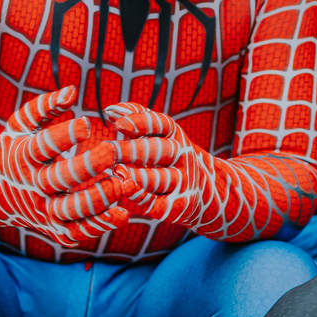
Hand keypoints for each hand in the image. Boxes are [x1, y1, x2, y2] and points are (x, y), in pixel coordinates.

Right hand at [0, 87, 129, 248]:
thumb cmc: (15, 150)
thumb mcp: (20, 124)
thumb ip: (44, 106)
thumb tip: (72, 90)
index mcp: (23, 156)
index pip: (43, 146)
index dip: (64, 135)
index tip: (86, 124)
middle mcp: (32, 186)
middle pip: (60, 179)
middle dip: (88, 166)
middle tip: (113, 150)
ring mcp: (43, 210)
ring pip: (71, 210)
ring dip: (98, 199)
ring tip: (121, 184)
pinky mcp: (54, 229)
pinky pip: (78, 231)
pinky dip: (100, 225)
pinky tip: (122, 212)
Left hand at [96, 103, 218, 230]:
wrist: (209, 191)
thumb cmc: (171, 158)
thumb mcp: (162, 135)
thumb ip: (137, 119)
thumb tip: (110, 110)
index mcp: (176, 136)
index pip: (161, 124)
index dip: (141, 122)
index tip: (118, 124)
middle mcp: (182, 157)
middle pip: (158, 151)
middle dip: (131, 150)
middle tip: (108, 150)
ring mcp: (182, 182)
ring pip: (159, 178)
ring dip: (137, 175)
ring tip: (116, 172)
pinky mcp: (177, 207)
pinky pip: (159, 204)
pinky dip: (142, 198)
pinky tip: (126, 191)